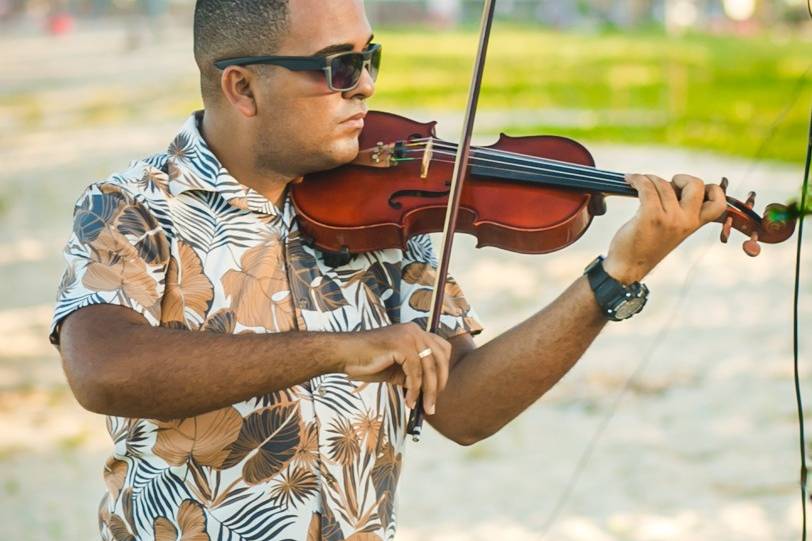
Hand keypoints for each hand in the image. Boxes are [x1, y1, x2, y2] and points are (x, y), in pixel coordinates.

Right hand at [340, 322, 451, 414]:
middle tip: (434, 404)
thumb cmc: (367, 361)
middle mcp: (415, 330)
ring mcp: (409, 336)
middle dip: (440, 384)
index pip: (442, 349)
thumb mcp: (397, 368)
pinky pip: (415, 373)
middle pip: (440, 358)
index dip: (444, 370)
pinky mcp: (401, 345)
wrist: (344, 355)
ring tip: (425, 408)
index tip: (439, 390)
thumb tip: (431, 390)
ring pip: (429, 368)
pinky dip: (414, 390)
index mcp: (415, 332)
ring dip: (429, 392)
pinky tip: (409, 401)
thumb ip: (414, 373)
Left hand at [604, 174, 726, 282]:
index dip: (712, 189)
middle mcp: (686, 221)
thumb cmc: (646, 246)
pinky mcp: (650, 216)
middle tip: (665, 186)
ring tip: (638, 182)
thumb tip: (673, 185)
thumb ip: (681, 212)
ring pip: (664, 184)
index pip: (719, 203)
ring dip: (649, 178)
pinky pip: (647, 187)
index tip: (691, 189)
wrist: (628, 267)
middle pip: (696, 184)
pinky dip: (637, 179)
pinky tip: (630, 180)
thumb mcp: (673, 230)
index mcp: (695, 224)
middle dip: (681, 178)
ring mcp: (670, 219)